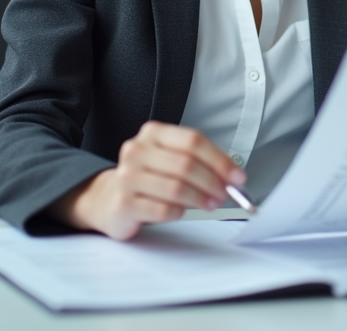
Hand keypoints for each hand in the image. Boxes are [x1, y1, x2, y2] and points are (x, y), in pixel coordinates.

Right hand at [51, 121, 244, 240]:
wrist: (110, 199)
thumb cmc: (148, 179)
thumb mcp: (170, 160)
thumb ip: (199, 163)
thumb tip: (232, 177)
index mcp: (152, 133)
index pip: (193, 141)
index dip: (219, 160)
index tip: (237, 176)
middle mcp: (136, 150)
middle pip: (186, 164)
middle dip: (212, 181)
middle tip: (225, 194)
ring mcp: (127, 176)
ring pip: (176, 188)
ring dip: (200, 199)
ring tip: (210, 204)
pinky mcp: (123, 203)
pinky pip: (163, 209)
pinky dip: (179, 212)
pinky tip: (182, 211)